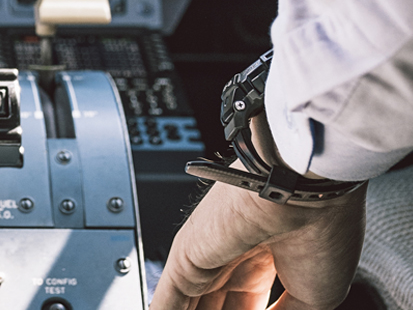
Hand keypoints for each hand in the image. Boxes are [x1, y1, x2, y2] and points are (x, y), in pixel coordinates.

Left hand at [151, 164, 365, 309]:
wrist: (305, 191)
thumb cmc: (322, 229)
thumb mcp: (313, 295)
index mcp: (266, 259)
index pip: (244, 305)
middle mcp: (233, 257)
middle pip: (216, 308)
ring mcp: (207, 258)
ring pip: (189, 308)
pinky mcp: (184, 258)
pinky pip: (167, 301)